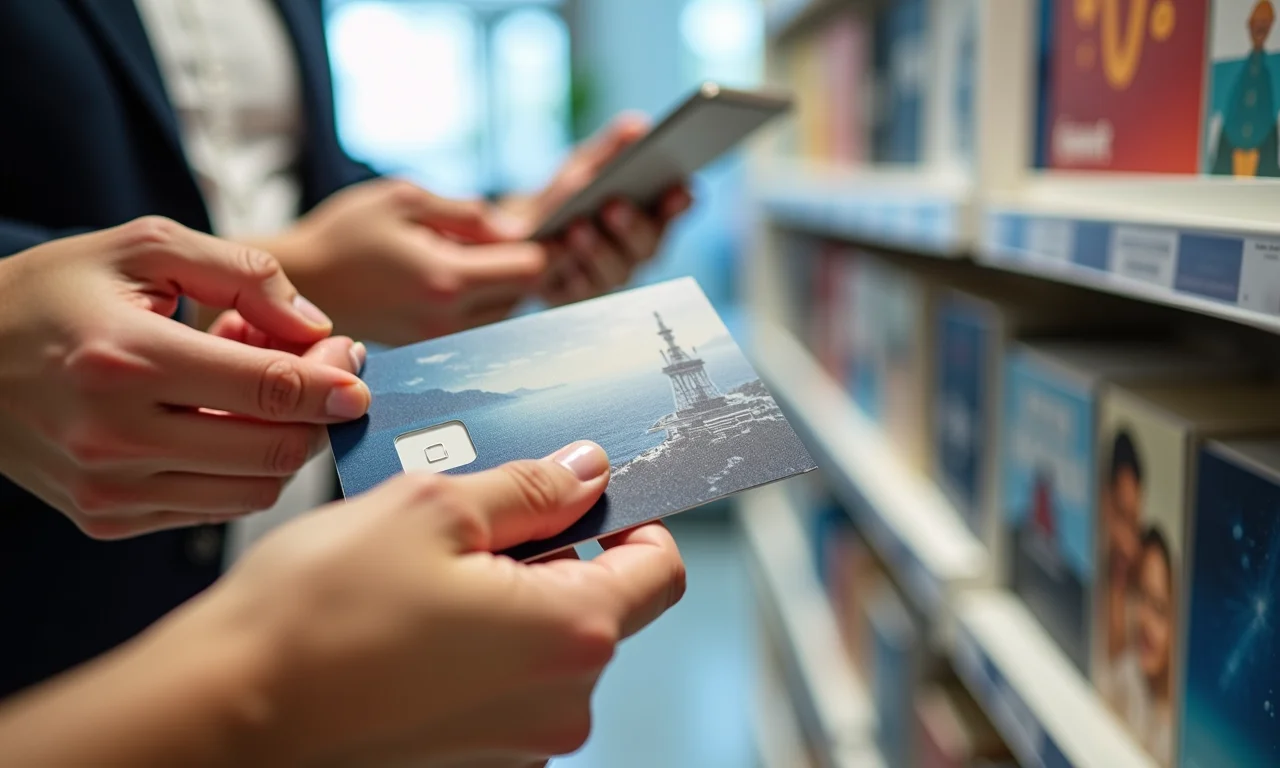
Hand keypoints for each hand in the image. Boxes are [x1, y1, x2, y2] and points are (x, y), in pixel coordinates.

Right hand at [0, 217, 370, 538]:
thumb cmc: (54, 293)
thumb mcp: (144, 248)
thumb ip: (243, 273)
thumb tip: (315, 326)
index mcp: (127, 359)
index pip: (271, 388)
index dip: (334, 381)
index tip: (356, 365)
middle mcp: (115, 436)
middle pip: (276, 449)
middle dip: (319, 413)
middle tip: (322, 371)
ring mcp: (109, 488)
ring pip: (255, 488)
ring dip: (282, 441)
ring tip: (258, 388)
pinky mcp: (105, 518)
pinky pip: (214, 507)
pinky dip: (241, 468)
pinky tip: (221, 418)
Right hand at [0, 442, 686, 766]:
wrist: (221, 715)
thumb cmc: (315, 615)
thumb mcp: (432, 510)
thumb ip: (529, 488)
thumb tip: (586, 471)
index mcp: (570, 634)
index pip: (660, 569)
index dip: (632, 520)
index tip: (588, 495)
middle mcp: (559, 704)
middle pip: (599, 606)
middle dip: (551, 555)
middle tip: (471, 524)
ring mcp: (516, 744)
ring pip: (543, 644)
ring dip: (505, 600)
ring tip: (422, 577)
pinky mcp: (471, 760)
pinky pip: (501, 684)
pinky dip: (475, 645)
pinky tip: (407, 623)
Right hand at [258, 179, 550, 345]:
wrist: (294, 284)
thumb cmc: (344, 234)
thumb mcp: (405, 199)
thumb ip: (468, 213)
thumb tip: (516, 228)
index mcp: (446, 279)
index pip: (530, 269)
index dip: (539, 242)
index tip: (526, 226)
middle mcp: (448, 319)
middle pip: (524, 294)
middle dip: (518, 262)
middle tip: (497, 236)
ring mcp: (438, 339)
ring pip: (504, 312)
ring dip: (499, 284)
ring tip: (465, 255)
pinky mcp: (427, 348)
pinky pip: (476, 324)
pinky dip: (477, 299)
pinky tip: (449, 276)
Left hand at [505, 114, 692, 304]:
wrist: (522, 232)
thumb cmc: (565, 196)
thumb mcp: (584, 164)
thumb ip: (611, 149)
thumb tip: (638, 126)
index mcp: (651, 214)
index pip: (677, 209)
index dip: (681, 204)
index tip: (679, 189)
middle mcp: (637, 251)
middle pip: (648, 247)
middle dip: (633, 227)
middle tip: (615, 206)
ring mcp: (609, 277)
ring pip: (615, 272)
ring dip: (598, 250)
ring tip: (577, 228)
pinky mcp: (576, 296)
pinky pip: (577, 291)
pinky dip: (568, 273)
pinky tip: (556, 257)